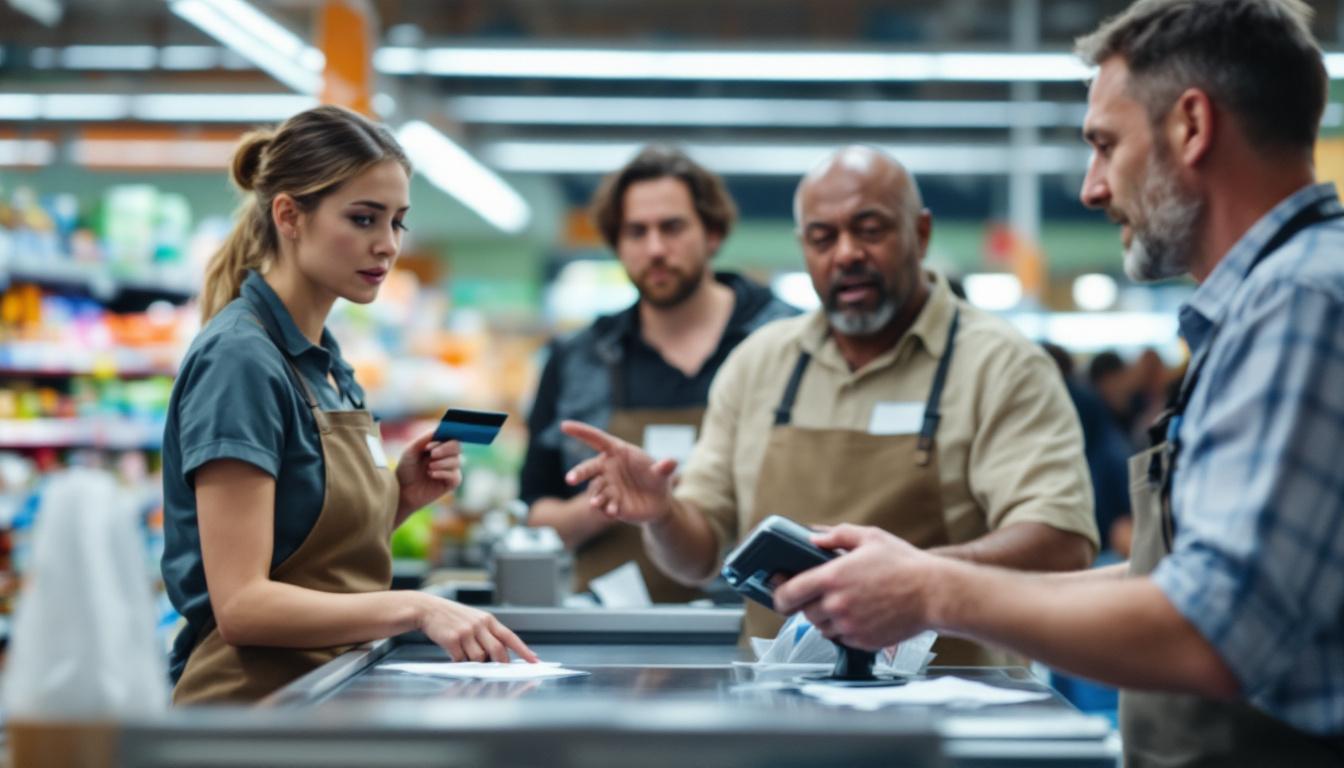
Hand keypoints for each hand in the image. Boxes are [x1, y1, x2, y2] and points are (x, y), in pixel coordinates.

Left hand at [397, 431, 461, 516]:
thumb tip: (438, 430)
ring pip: (457, 461)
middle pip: (457, 446)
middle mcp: (447, 456)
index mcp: (439, 445)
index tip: (432, 443)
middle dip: (445, 449)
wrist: (402, 491)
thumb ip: (423, 440)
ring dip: (442, 463)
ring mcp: (450, 469)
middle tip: (432, 454)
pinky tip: (431, 474)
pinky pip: (455, 475)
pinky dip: (443, 473)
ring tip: (429, 467)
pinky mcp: (451, 483)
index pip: (450, 436)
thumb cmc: (406, 469)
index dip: (444, 437)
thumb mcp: (411, 451)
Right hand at [416, 594, 538, 662]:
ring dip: (474, 662)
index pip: (510, 636)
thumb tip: (501, 656)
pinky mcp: (453, 639)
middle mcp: (479, 624)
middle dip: (500, 663)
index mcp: (488, 619)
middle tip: (499, 670)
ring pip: (480, 658)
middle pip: (498, 650)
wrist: (427, 609)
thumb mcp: (474, 620)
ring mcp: (466, 631)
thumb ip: (487, 634)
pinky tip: (453, 653)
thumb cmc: (452, 617)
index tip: (534, 660)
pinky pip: (461, 659)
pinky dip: (460, 661)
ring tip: (465, 654)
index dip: (523, 650)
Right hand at [560, 420, 676, 524]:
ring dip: (595, 496)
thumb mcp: (662, 473)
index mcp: (617, 451)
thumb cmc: (657, 478)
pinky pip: (604, 505)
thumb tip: (672, 462)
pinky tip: (613, 512)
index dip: (581, 431)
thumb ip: (664, 468)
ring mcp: (607, 486)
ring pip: (595, 490)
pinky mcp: (609, 503)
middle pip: (589, 468)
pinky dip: (606, 508)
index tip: (564, 425)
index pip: (596, 438)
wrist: (659, 504)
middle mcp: (607, 468)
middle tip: (570, 479)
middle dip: (579, 472)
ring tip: (596, 504)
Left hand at [772, 524, 939, 650]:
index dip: (778, 594)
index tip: (779, 592)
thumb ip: (837, 535)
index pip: (788, 593)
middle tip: (822, 594)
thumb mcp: (870, 537)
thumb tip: (813, 538)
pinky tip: (860, 615)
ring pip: (821, 627)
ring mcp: (849, 626)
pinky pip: (842, 638)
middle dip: (808, 604)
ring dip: (826, 618)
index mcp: (832, 577)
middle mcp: (836, 604)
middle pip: (804, 612)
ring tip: (845, 603)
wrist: (934, 594)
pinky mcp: (862, 641)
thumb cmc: (905, 564)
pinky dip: (844, 630)